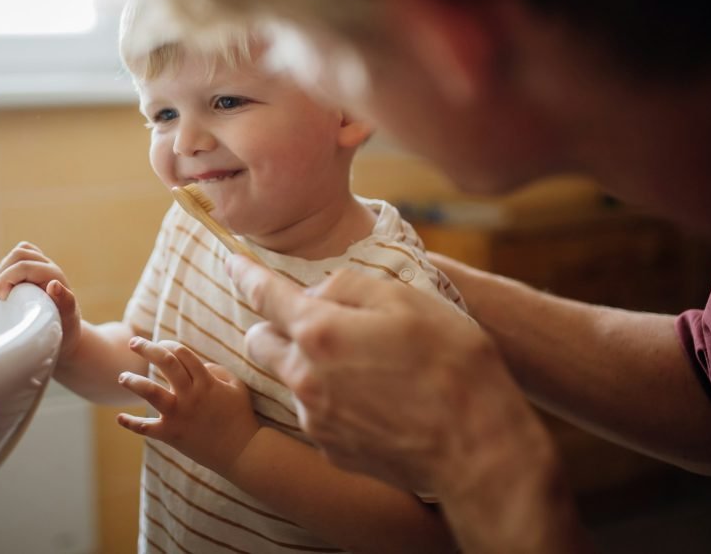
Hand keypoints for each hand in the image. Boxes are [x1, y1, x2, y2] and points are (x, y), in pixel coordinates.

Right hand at [0, 241, 81, 357]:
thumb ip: (65, 302)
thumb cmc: (63, 329)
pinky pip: (19, 256)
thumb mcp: (65, 321)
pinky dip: (8, 265)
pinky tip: (5, 284)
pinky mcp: (35, 269)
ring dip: (4, 268)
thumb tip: (54, 284)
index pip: (24, 266)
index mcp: (54, 276)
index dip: (6, 279)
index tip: (1, 299)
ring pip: (18, 253)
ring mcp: (42, 266)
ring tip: (1, 291)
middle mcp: (49, 267)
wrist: (65, 332)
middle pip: (19, 254)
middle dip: (3, 273)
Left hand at [116, 337, 259, 475]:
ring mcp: (179, 415)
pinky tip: (119, 418)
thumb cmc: (240, 416)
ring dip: (133, 381)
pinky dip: (131, 423)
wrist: (241, 451)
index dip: (169, 344)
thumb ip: (216, 370)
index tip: (161, 343)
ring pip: (150, 392)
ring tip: (122, 377)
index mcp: (206, 382)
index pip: (182, 353)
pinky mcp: (171, 434)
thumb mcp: (236, 386)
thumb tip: (197, 364)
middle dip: (146, 348)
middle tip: (133, 343)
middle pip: (165, 363)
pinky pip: (146, 428)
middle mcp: (190, 395)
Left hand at [228, 254, 539, 498]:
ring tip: (363, 367)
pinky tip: (373, 400)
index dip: (245, 273)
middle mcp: (305, 377)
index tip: (232, 262)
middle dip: (275, 326)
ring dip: (307, 365)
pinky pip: (314, 412)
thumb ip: (349, 286)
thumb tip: (315, 294)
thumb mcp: (407, 300)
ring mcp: (314, 418)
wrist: (477, 449)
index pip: (264, 295)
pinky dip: (331, 400)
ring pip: (289, 379)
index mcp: (320, 332)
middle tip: (314, 321)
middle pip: (260, 342)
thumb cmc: (450, 364)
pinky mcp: (329, 449)